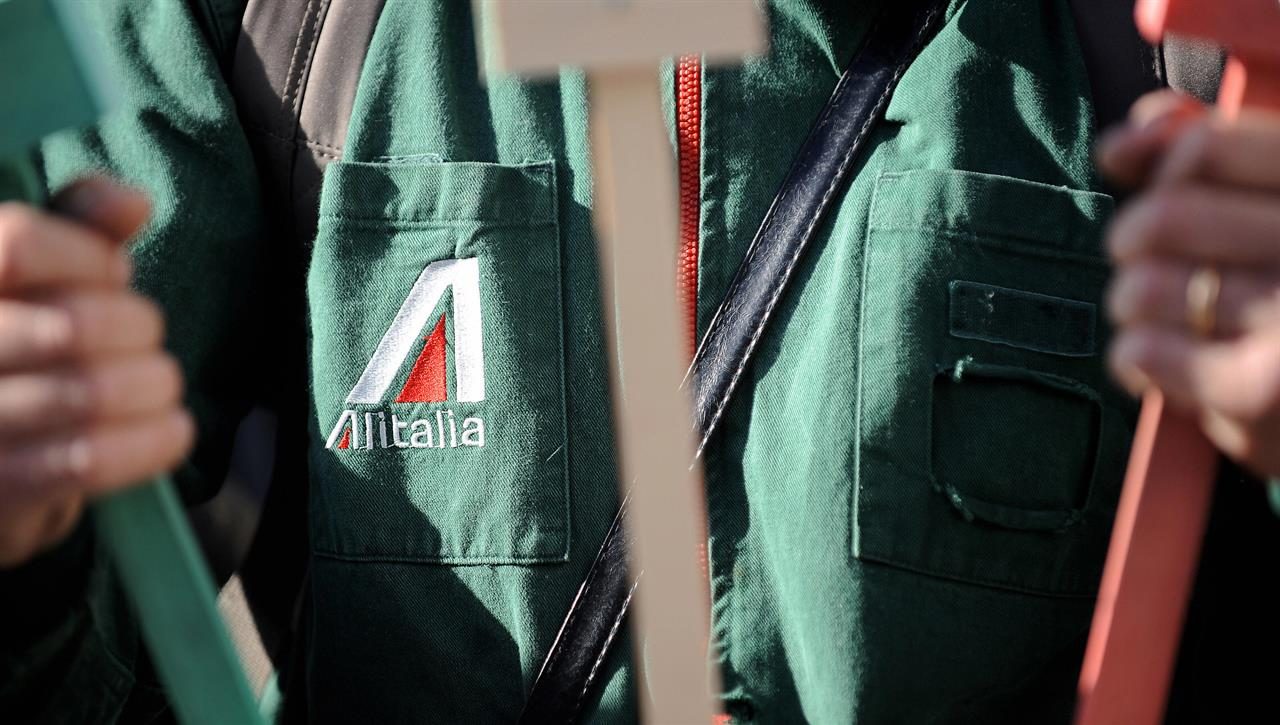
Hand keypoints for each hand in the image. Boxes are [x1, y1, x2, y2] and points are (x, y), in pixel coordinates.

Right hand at [0, 178, 192, 566]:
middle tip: (147, 334)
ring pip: (87, 395)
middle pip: (70, 325)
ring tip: (162, 380)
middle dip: (136, 325)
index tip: (114, 272)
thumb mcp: (36, 271)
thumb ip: (78, 224)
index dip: (89, 256)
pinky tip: (174, 428)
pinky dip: (151, 441)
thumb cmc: (20, 342)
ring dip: (152, 383)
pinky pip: (88, 462)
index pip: (17, 245)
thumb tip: (134, 200)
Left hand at [1098, 90, 1279, 476]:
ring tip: (1172, 321)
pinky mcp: (1263, 390)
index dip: (1166, 172)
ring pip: (1142, 287)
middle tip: (1165, 267)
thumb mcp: (1265, 201)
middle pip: (1162, 217)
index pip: (1203, 145)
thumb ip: (1203, 146)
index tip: (1177, 194)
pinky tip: (1167, 366)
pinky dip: (1134, 360)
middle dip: (1137, 244)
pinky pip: (1140, 351)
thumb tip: (1118, 144)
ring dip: (1134, 306)